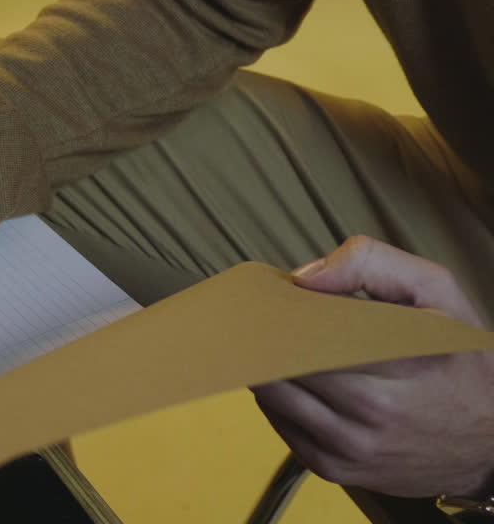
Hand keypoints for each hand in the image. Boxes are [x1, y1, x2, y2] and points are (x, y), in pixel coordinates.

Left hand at [251, 235, 493, 497]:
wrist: (492, 440)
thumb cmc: (460, 359)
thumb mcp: (437, 293)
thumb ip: (373, 265)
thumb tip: (304, 278)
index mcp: (399, 363)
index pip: (309, 335)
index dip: (279, 315)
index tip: (269, 299)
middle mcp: (372, 412)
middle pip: (281, 367)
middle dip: (266, 340)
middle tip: (262, 320)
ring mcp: (351, 448)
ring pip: (272, 398)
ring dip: (266, 370)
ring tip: (274, 347)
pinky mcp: (335, 469)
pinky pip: (280, 427)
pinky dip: (277, 402)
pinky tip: (294, 381)